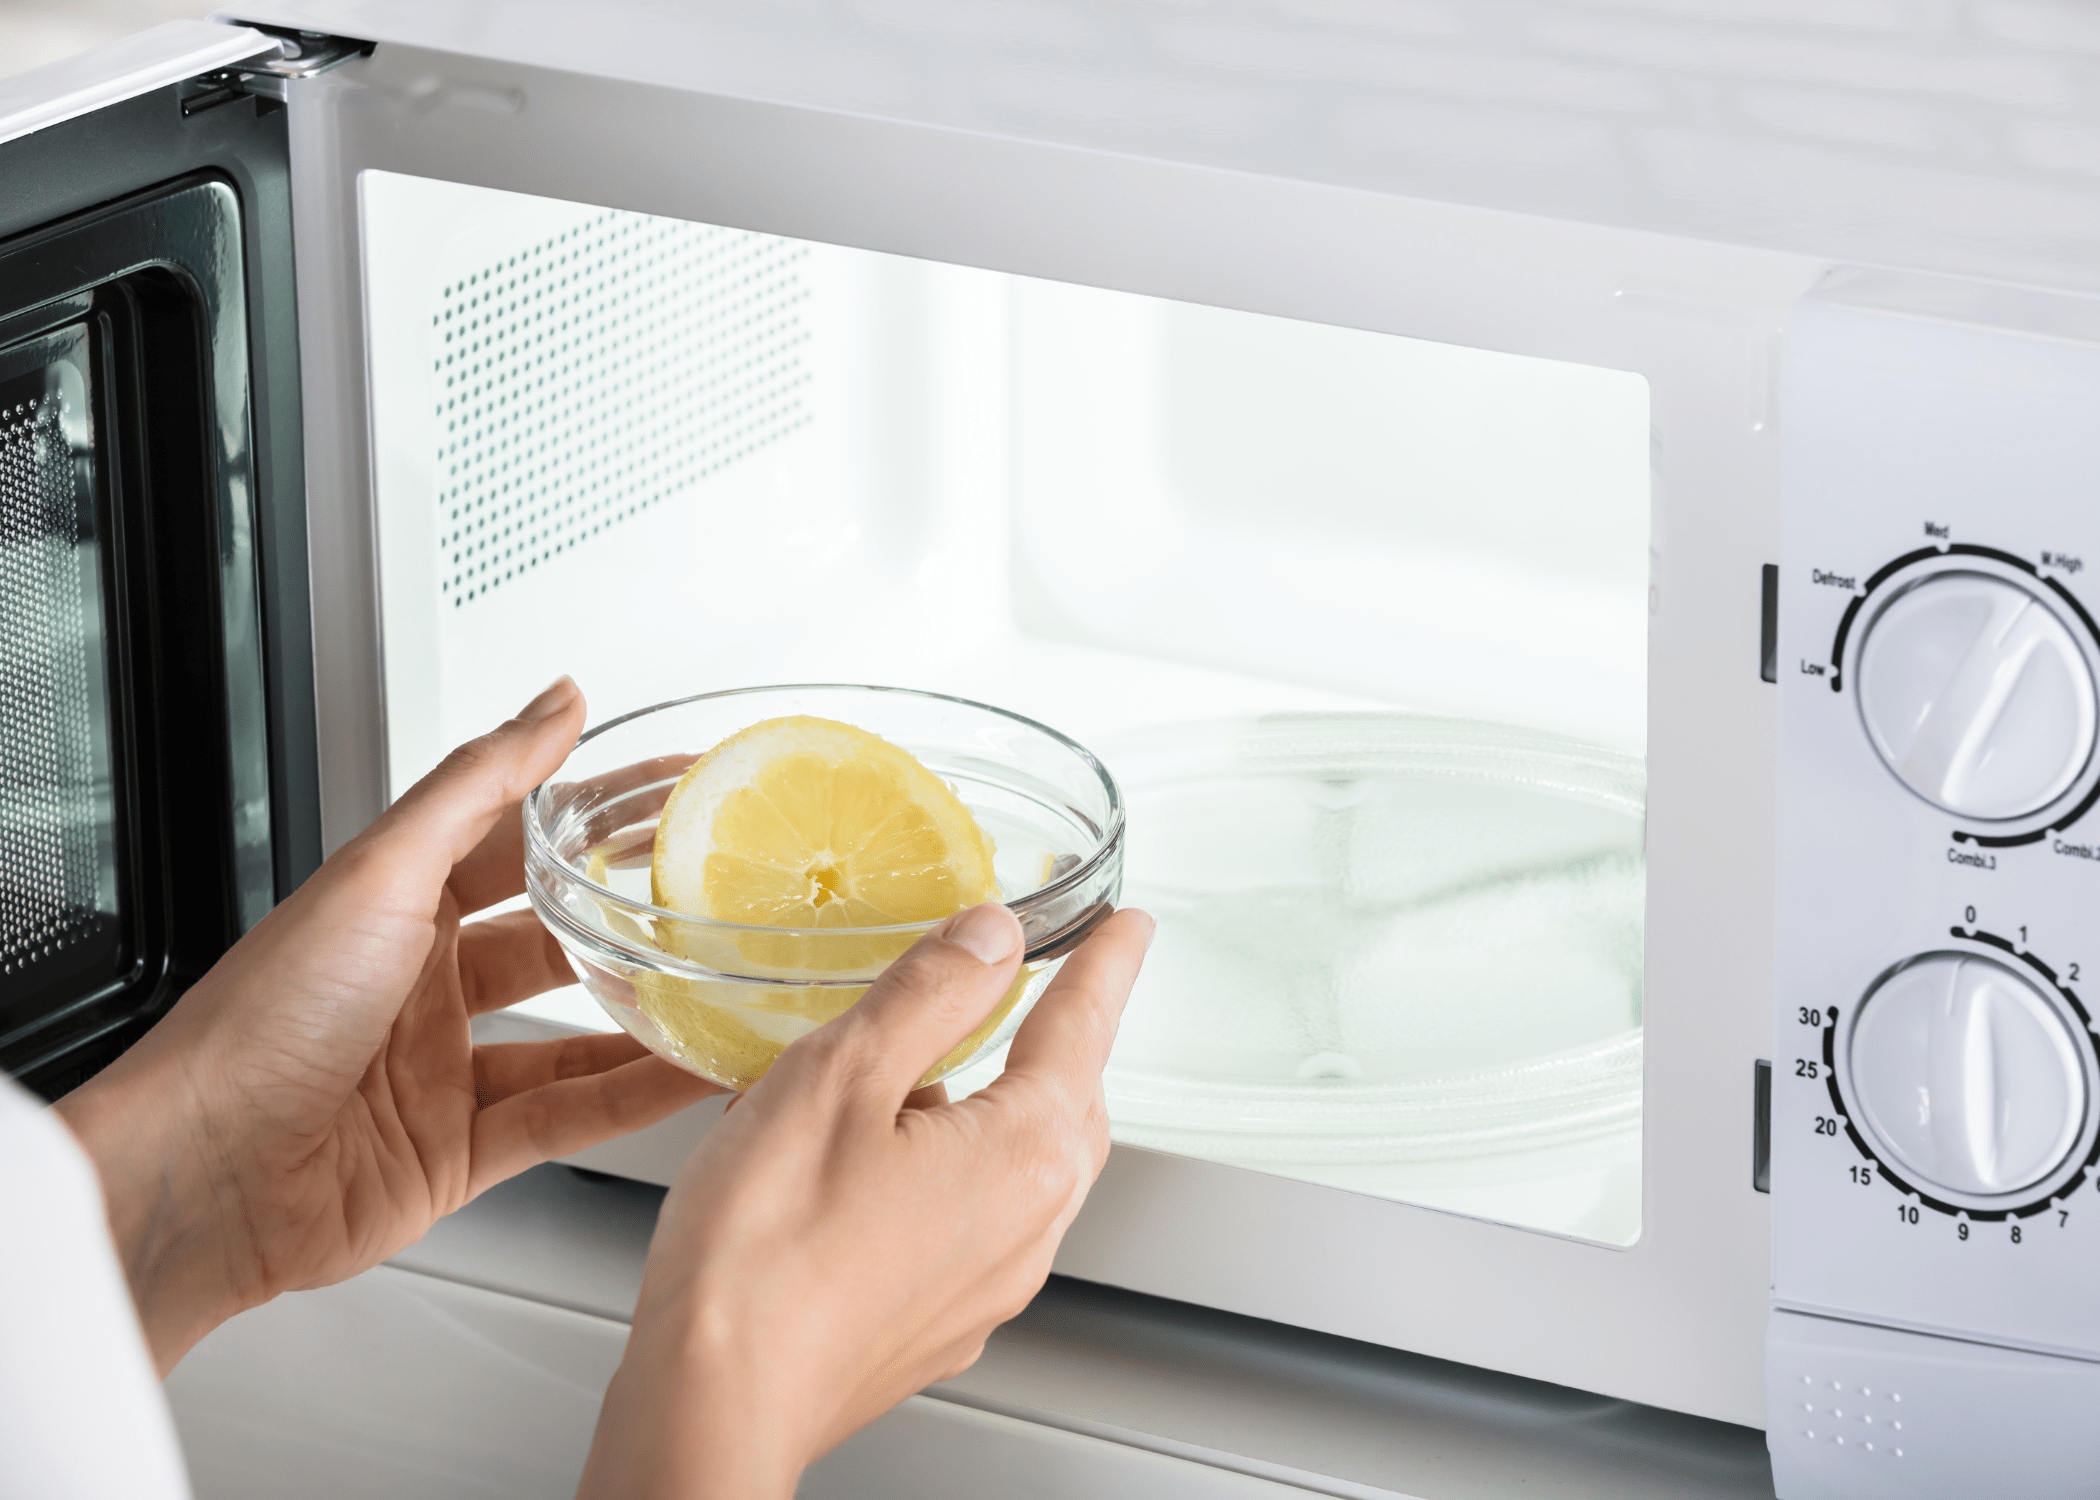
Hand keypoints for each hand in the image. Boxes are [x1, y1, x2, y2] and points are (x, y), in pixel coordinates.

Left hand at [58, 678, 718, 1371]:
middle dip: (633, 919)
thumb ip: (478, 785)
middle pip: (554, 940)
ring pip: (576, 1034)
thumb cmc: (259, 1016)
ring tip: (724, 991)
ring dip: (648, 1016)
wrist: (201, 1171)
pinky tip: (691, 1077)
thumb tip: (552, 703)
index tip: (673, 789)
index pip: (517, 840)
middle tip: (717, 895)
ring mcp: (443, 1071)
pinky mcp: (460, 1153)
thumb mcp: (382, 872)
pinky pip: (570, 1115)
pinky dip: (637, 1098)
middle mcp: (420, 985)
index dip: (596, 813)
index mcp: (393, 907)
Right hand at [577, 899, 1152, 1499]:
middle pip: (1071, 1106)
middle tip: (1056, 987)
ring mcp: (985, 1287)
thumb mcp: (842, 1075)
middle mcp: (1025, 1229)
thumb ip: (928, 993)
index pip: (1084, 1028)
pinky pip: (976, 1224)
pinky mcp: (936, 1324)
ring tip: (944, 1065)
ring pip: (1024, 1171)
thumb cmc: (765, 1252)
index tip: (1127, 928)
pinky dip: (957, 1169)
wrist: (713, 1402)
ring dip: (1005, 1107)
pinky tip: (887, 1159)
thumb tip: (990, 936)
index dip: (1106, 965)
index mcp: (1021, 1154)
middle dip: (1067, 1041)